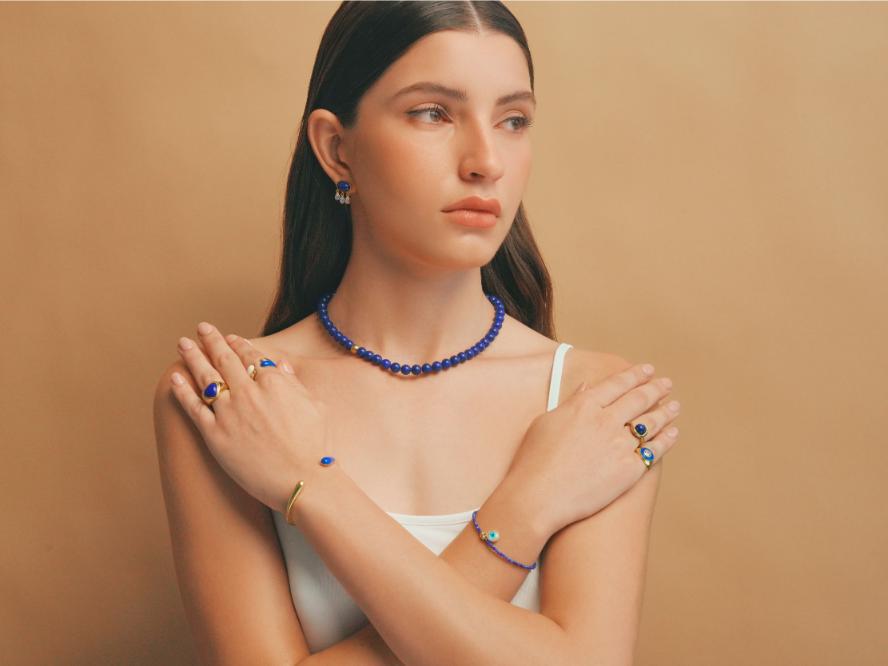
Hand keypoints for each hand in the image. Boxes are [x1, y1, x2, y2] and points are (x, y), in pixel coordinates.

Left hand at [169, 322, 328, 513]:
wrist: (301, 480)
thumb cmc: (314, 446)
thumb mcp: (314, 406)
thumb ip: (294, 384)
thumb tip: (280, 365)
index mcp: (274, 382)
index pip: (251, 355)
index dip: (238, 343)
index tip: (230, 337)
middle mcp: (248, 392)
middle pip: (224, 358)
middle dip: (211, 340)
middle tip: (201, 328)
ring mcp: (229, 412)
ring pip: (205, 377)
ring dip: (193, 356)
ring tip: (183, 344)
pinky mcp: (214, 434)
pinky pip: (193, 407)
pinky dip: (182, 390)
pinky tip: (175, 378)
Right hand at [504, 363, 679, 534]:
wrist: (539, 497)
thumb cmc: (534, 461)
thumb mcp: (546, 423)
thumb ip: (570, 403)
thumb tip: (586, 388)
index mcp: (584, 406)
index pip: (616, 384)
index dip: (635, 375)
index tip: (647, 370)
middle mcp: (605, 421)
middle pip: (638, 399)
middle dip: (655, 388)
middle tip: (666, 383)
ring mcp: (619, 445)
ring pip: (650, 423)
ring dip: (665, 412)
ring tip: (674, 406)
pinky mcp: (629, 470)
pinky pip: (654, 451)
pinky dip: (666, 440)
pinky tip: (672, 434)